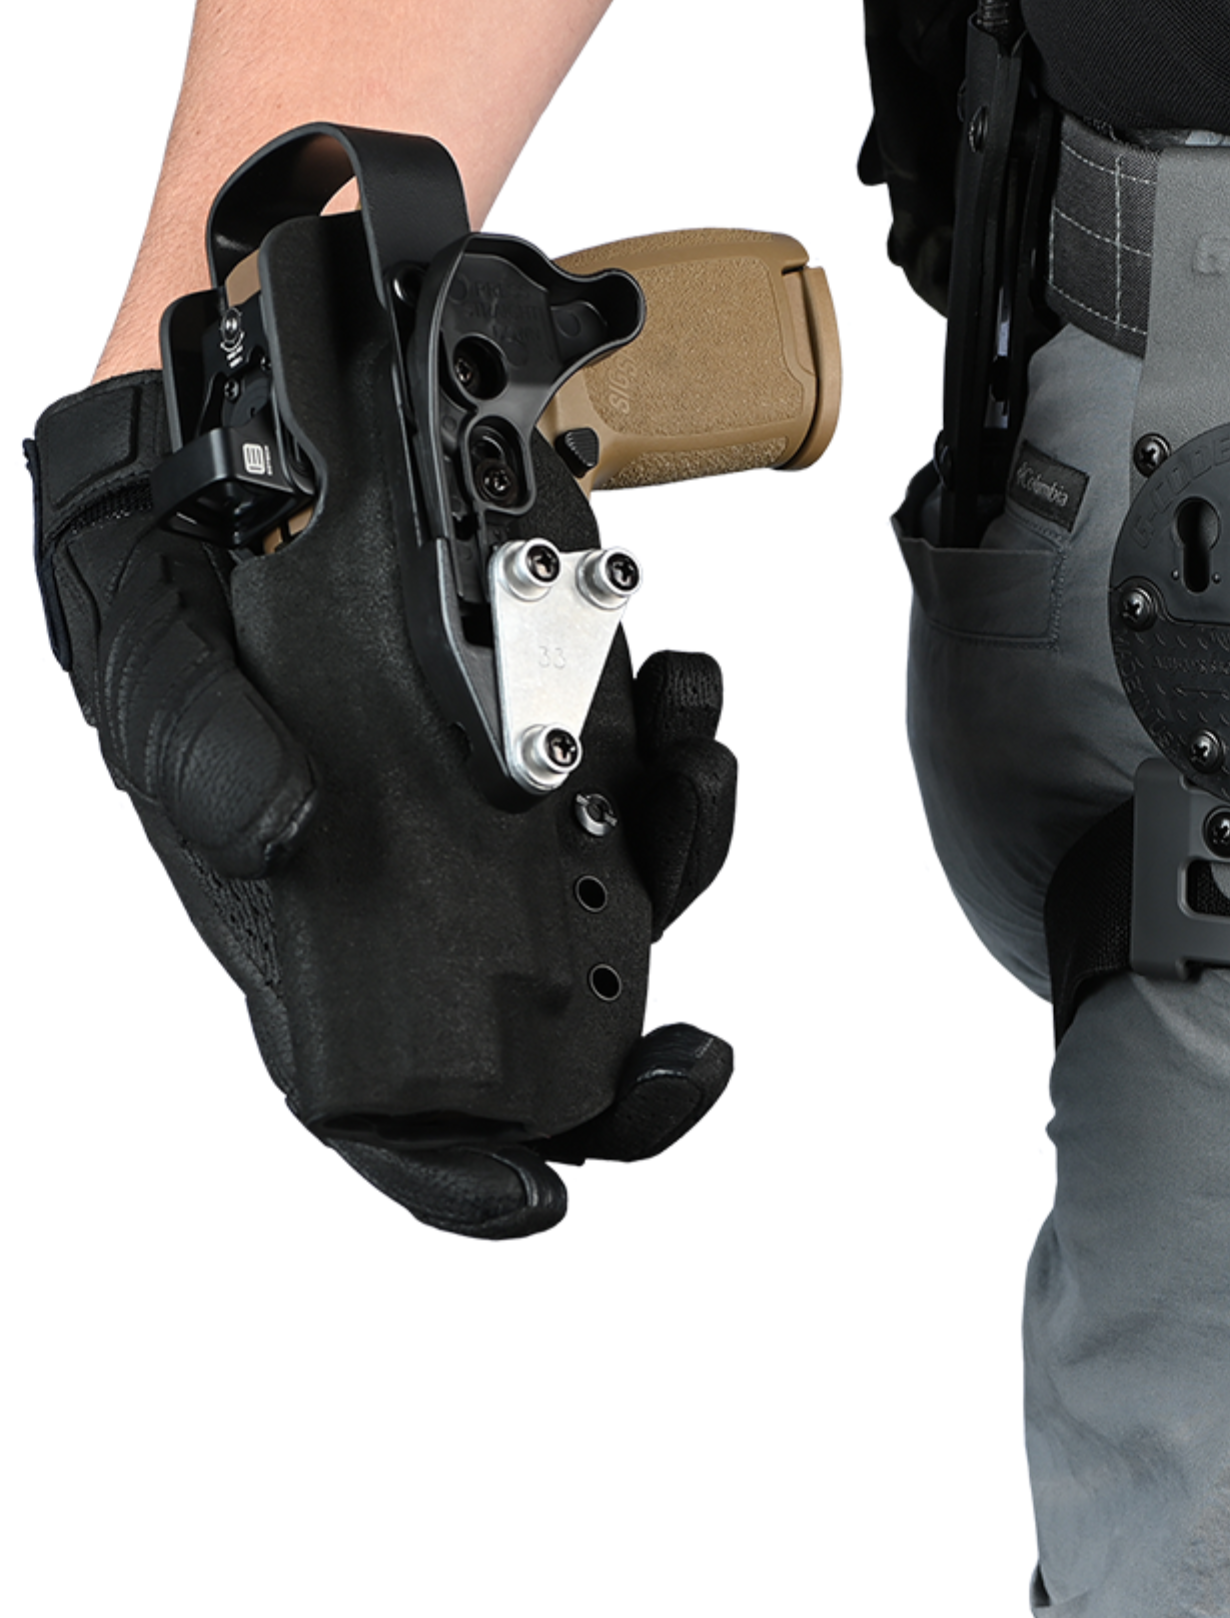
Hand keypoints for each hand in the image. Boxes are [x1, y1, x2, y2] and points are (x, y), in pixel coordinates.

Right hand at [29, 372, 735, 1238]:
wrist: (234, 418)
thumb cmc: (160, 548)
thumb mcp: (140, 630)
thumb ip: (191, 742)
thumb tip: (283, 833)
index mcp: (292, 910)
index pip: (357, 1086)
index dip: (441, 1168)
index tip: (536, 1199)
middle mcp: (402, 878)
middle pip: (525, 1025)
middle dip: (627, 1065)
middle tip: (702, 1058)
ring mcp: (482, 805)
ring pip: (609, 894)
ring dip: (680, 851)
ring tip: (697, 760)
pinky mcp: (541, 722)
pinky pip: (635, 774)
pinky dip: (680, 743)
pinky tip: (684, 682)